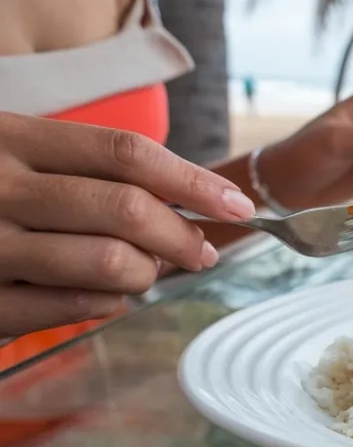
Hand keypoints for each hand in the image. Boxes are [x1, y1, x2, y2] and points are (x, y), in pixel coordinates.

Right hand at [0, 113, 256, 336]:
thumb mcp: (14, 155)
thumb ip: (87, 169)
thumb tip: (189, 199)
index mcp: (8, 136)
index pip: (125, 153)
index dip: (192, 180)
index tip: (237, 204)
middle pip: (125, 209)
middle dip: (182, 236)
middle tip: (202, 250)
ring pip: (107, 263)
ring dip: (148, 273)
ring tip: (147, 271)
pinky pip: (69, 309)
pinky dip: (106, 304)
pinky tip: (107, 295)